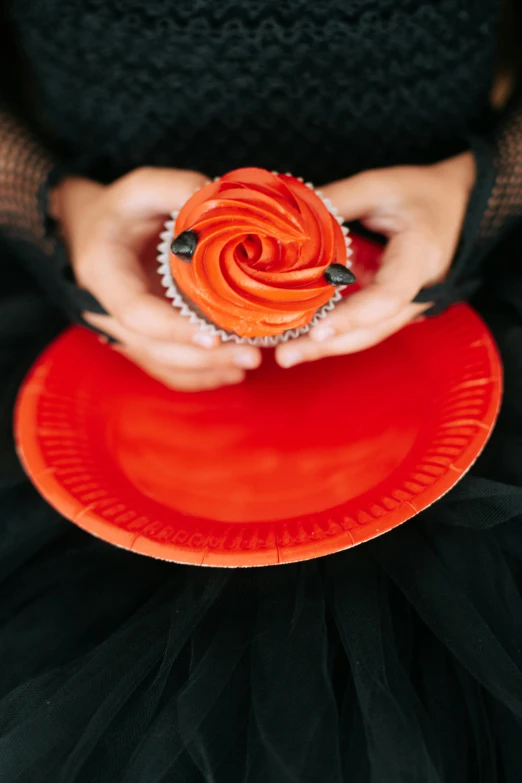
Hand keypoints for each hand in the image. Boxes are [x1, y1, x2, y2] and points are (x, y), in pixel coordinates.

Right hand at [51, 168, 260, 389]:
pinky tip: (232, 372)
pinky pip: (168, 371)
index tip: (214, 336)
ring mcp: (126, 333)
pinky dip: (200, 377)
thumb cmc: (118, 211)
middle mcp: (110, 313)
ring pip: (165, 365)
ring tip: (251, 362)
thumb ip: (176, 188)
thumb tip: (225, 200)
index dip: (174, 328)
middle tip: (252, 355)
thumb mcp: (140, 188)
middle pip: (157, 349)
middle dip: (205, 358)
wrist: (93, 234)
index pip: (137, 313)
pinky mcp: (142, 343)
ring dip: (208, 370)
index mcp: (106, 275)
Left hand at [276, 152, 475, 366]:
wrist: (459, 206)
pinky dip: (332, 333)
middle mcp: (418, 292)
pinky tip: (299, 336)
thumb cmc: (424, 194)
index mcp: (419, 259)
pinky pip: (363, 326)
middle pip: (371, 331)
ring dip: (324, 346)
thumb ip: (338, 200)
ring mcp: (407, 305)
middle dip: (326, 347)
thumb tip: (290, 216)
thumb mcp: (382, 186)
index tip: (318, 330)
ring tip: (284, 352)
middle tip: (284, 355)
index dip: (352, 317)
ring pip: (366, 335)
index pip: (387, 297)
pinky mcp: (393, 307)